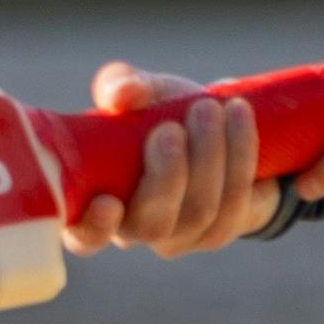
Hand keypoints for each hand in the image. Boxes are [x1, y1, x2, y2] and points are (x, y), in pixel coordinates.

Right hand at [60, 65, 277, 254]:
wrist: (221, 127)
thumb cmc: (164, 114)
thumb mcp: (142, 94)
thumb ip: (121, 85)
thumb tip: (121, 94)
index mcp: (99, 202)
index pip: (84, 238)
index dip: (92, 230)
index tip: (108, 201)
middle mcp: (136, 229)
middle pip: (151, 225)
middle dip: (166, 176)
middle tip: (172, 128)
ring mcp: (180, 237)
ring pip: (198, 212)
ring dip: (208, 156)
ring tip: (210, 107)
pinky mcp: (219, 233)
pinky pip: (234, 202)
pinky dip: (239, 155)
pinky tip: (239, 116)